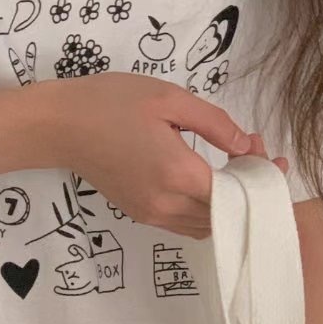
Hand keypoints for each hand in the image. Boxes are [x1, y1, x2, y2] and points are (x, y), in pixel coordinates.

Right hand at [42, 74, 286, 239]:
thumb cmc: (110, 103)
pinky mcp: (141, 215)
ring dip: (228, 202)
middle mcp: (166, 204)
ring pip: (207, 225)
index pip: (236, 191)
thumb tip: (246, 145)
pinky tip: (209, 180)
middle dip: (248, 187)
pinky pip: (187, 224)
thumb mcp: (169, 98)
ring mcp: (152, 214)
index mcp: (177, 173)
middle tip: (252, 151)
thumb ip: (214, 123)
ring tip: (233, 165)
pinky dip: (207, 209)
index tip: (263, 148)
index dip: (258, 174)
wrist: (58, 127)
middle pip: (226, 214)